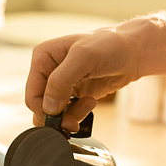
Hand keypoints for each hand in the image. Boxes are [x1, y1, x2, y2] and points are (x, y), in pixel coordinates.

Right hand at [25, 24, 143, 131]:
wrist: (134, 52)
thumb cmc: (110, 45)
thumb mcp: (83, 57)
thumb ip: (61, 80)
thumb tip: (48, 107)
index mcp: (43, 57)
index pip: (32, 94)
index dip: (44, 110)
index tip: (62, 117)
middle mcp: (49, 71)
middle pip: (41, 107)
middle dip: (58, 116)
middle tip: (74, 120)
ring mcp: (62, 84)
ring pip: (54, 114)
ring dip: (71, 115)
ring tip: (89, 103)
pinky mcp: (75, 94)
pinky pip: (68, 114)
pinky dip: (78, 114)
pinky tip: (91, 101)